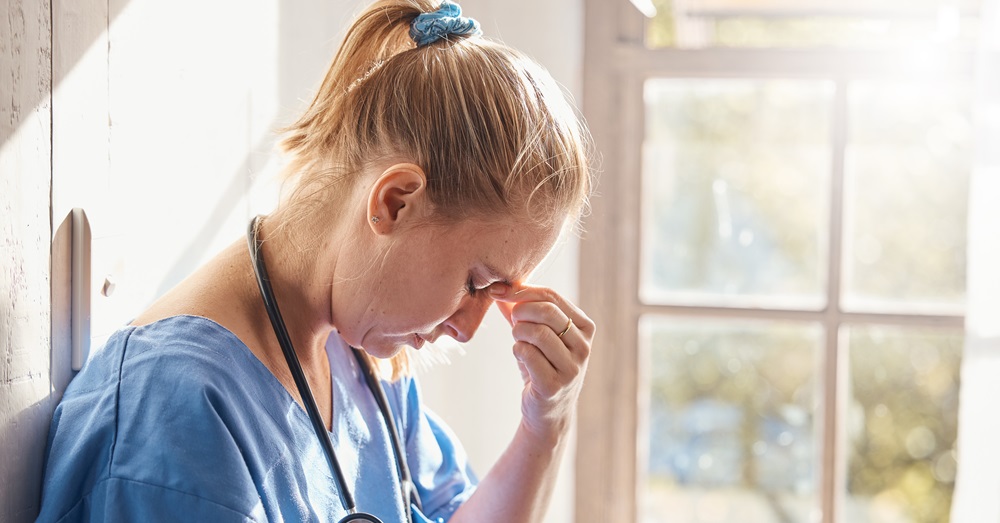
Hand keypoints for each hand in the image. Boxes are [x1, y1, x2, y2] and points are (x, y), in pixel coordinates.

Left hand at [488, 283, 594, 440]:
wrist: (547, 410)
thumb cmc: (543, 365)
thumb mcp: (538, 335)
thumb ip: (521, 310)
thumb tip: (499, 287)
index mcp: (585, 328)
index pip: (552, 297)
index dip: (522, 291)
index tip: (499, 292)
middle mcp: (584, 347)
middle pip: (546, 311)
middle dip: (520, 311)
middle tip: (513, 320)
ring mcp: (572, 368)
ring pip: (536, 332)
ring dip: (518, 332)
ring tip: (517, 339)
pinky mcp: (553, 385)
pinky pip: (527, 354)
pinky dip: (517, 349)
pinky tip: (520, 355)